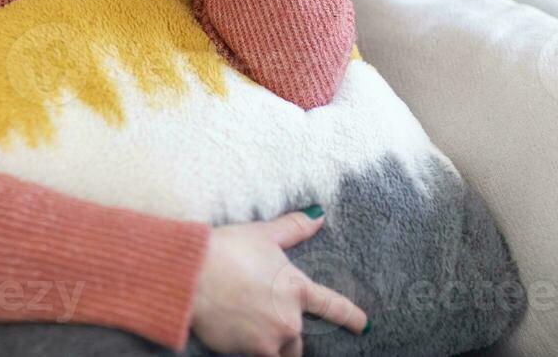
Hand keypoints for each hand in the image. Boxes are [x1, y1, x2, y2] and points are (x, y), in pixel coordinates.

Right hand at [190, 208, 369, 356]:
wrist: (193, 275)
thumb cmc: (228, 250)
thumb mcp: (263, 234)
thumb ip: (293, 228)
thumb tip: (318, 215)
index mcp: (297, 288)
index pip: (332, 306)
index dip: (351, 317)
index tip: (364, 325)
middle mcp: (290, 319)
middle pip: (298, 337)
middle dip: (285, 332)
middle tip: (262, 317)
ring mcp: (270, 339)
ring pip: (279, 352)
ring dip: (269, 344)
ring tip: (248, 327)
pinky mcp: (249, 352)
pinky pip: (255, 355)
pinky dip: (247, 347)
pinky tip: (231, 332)